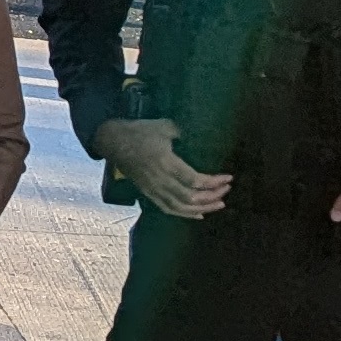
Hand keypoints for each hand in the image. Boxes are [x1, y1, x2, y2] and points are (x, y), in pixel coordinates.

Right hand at [95, 117, 232, 218]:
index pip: (194, 180)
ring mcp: (152, 189)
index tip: (228, 178)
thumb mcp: (164, 126)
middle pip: (190, 197)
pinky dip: (185, 214)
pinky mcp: (147, 193)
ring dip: (202, 208)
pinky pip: (168, 208)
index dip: (213, 182)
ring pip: (180, 207)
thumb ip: (183, 133)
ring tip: (219, 204)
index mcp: (164, 162)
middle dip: (212, 196)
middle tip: (226, 190)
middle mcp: (159, 180)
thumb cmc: (139, 131)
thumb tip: (202, 135)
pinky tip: (199, 214)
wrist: (112, 141)